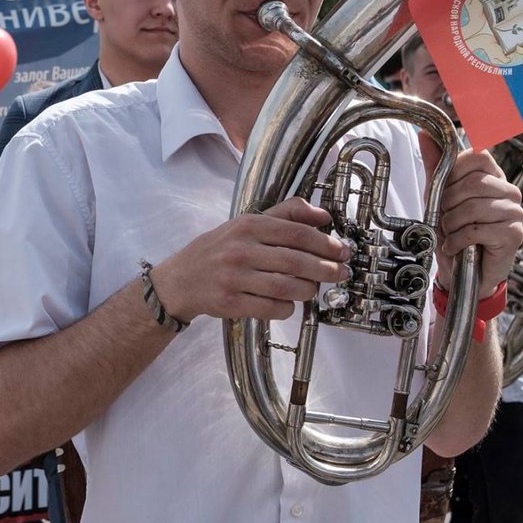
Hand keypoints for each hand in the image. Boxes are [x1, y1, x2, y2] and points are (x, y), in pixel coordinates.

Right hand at [147, 197, 351, 323]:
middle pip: (297, 261)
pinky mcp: (230, 303)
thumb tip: (322, 215)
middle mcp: (240, 250)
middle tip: (340, 273)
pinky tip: (287, 303)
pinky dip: (287, 307)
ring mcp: (234, 278)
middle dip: (326, 269)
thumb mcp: (245, 223)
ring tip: (312, 288)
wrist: (180, 280)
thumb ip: (285, 214)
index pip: (297, 233)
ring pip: (287, 287)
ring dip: (308, 290)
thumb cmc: (218, 250)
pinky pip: (272, 308)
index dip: (326, 243)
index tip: (342, 250)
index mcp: (247, 226)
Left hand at [437, 150, 522, 296]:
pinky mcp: (514, 233)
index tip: (445, 189)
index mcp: (492, 177)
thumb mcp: (439, 195)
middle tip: (446, 218)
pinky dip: (458, 240)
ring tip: (451, 233)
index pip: (477, 156)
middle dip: (449, 203)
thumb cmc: (456, 231)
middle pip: (473, 182)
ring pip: (473, 207)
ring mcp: (514, 211)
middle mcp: (508, 190)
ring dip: (452, 224)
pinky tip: (457, 246)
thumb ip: (436, 165)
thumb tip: (426, 135)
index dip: (455, 172)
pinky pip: (477, 230)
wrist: (464, 272)